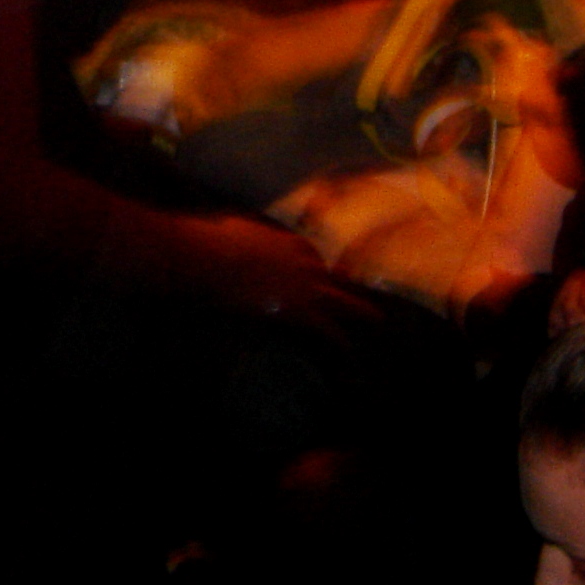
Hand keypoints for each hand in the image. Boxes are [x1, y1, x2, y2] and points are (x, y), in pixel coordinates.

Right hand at [177, 213, 376, 337]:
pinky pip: (329, 331)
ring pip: (345, 303)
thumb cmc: (212, 241)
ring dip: (363, 313)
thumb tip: (234, 230)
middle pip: (336, 276)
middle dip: (351, 286)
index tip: (318, 276)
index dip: (316, 268)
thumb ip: (244, 233)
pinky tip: (348, 355)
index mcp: (286, 242)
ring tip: (377, 321)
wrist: (207, 258)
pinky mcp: (298, 311)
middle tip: (362, 296)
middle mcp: (303, 262)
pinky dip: (340, 345)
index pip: (311, 255)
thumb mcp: (234, 229)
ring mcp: (304, 286)